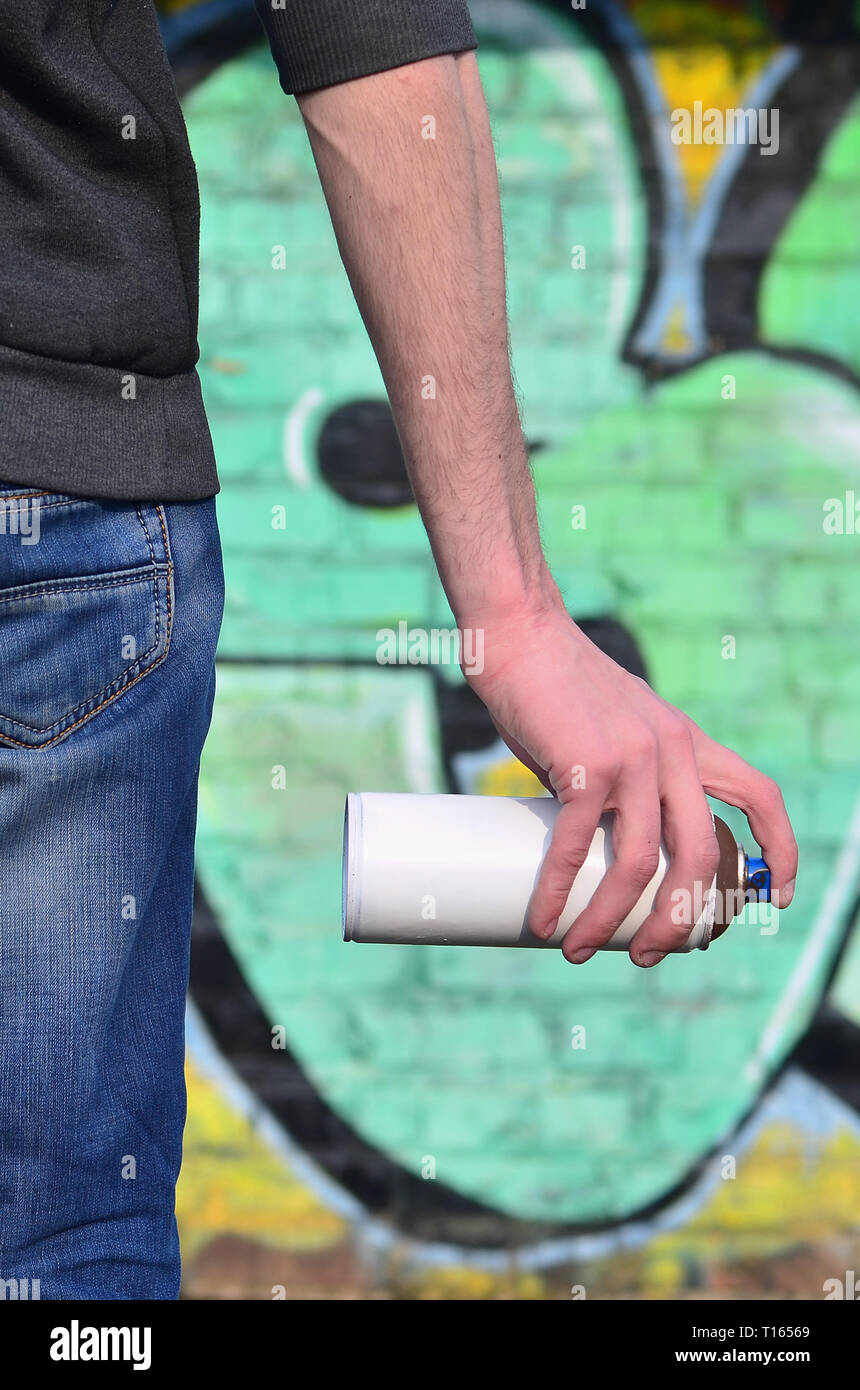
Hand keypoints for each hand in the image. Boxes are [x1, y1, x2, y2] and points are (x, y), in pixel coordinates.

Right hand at [463, 598, 797, 966]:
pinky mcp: (585, 764)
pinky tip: (544, 920)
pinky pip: (578, 846)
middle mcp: (672, 751)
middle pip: (700, 856)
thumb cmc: (553, 683)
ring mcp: (633, 757)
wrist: (518, 631)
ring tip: (579, 950)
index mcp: (686, 741)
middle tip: (649, 955)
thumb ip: (618, 780)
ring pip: (640, 864)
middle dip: (679, 920)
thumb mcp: (611, 728)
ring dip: (609, 920)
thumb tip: (594, 849)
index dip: (778, 849)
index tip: (775, 898)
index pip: (758, 794)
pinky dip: (558, 893)